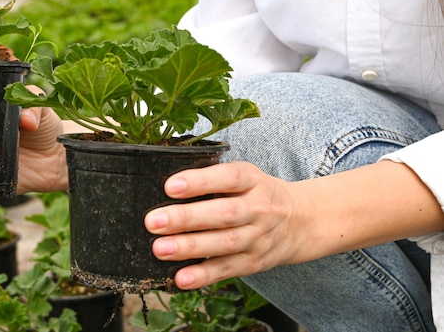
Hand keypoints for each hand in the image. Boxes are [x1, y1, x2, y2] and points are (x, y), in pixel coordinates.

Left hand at [144, 162, 301, 289]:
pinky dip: (203, 276)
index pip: (228, 178)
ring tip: (160, 249)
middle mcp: (258, 209)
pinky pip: (227, 270)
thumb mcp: (244, 176)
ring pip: (223, 244)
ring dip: (189, 248)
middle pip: (223, 214)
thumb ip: (213, 178)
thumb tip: (167, 187)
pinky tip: (180, 278)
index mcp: (252, 180)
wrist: (300, 221)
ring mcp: (257, 238)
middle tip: (153, 221)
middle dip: (186, 218)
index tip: (169, 186)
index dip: (199, 182)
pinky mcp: (253, 262)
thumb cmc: (257, 194)